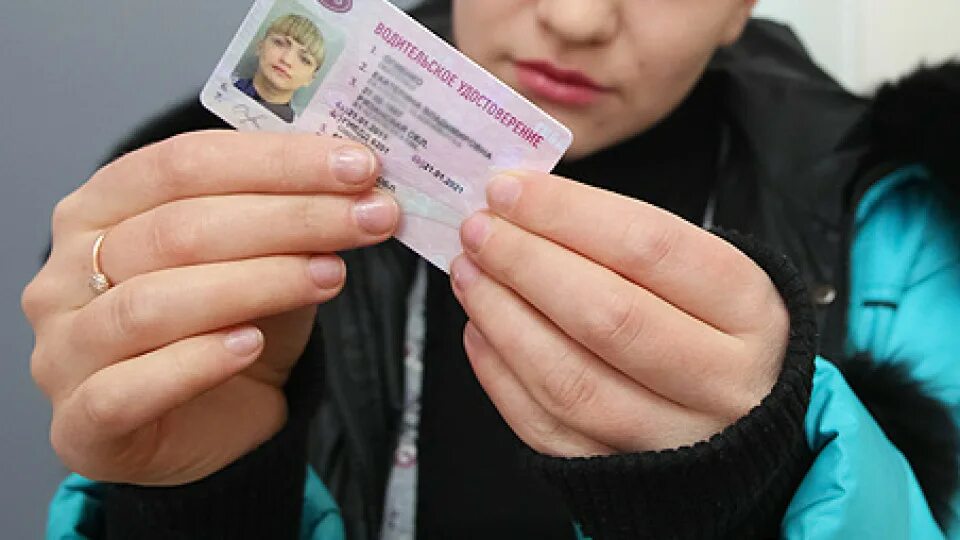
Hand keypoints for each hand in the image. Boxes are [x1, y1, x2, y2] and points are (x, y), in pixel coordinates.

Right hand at [22, 131, 398, 484]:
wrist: (203, 427)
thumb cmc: (224, 328)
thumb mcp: (261, 261)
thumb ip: (289, 220)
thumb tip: (358, 182)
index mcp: (103, 206)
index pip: (186, 162)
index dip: (278, 161)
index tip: (358, 166)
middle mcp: (68, 269)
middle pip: (180, 227)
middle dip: (290, 217)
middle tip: (369, 217)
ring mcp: (65, 346)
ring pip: (156, 302)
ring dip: (258, 282)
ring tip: (331, 275)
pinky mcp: (81, 420)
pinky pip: (132, 387)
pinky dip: (198, 362)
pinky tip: (253, 344)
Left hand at [451, 172, 788, 455]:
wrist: (744, 419)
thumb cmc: (710, 327)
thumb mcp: (702, 273)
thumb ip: (622, 238)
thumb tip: (523, 203)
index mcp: (749, 310)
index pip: (648, 247)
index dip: (567, 213)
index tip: (509, 189)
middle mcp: (722, 381)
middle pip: (607, 316)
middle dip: (526, 263)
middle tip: (478, 229)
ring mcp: (675, 440)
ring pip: (570, 381)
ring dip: (503, 318)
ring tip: (468, 273)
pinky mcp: (626, 479)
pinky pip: (549, 429)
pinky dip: (500, 375)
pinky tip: (480, 330)